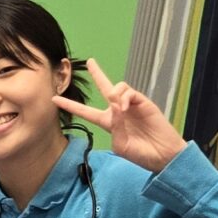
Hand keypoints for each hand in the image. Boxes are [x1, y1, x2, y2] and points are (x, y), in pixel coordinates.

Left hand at [57, 57, 185, 173]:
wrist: (163, 155)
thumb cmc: (141, 154)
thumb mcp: (121, 145)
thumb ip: (114, 127)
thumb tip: (113, 105)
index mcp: (109, 123)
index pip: (86, 112)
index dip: (71, 105)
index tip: (54, 99)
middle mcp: (118, 111)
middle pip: (106, 88)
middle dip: (98, 74)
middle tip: (90, 61)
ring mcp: (131, 105)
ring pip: (118, 88)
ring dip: (114, 95)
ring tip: (120, 109)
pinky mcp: (143, 102)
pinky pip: (130, 92)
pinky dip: (124, 97)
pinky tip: (125, 107)